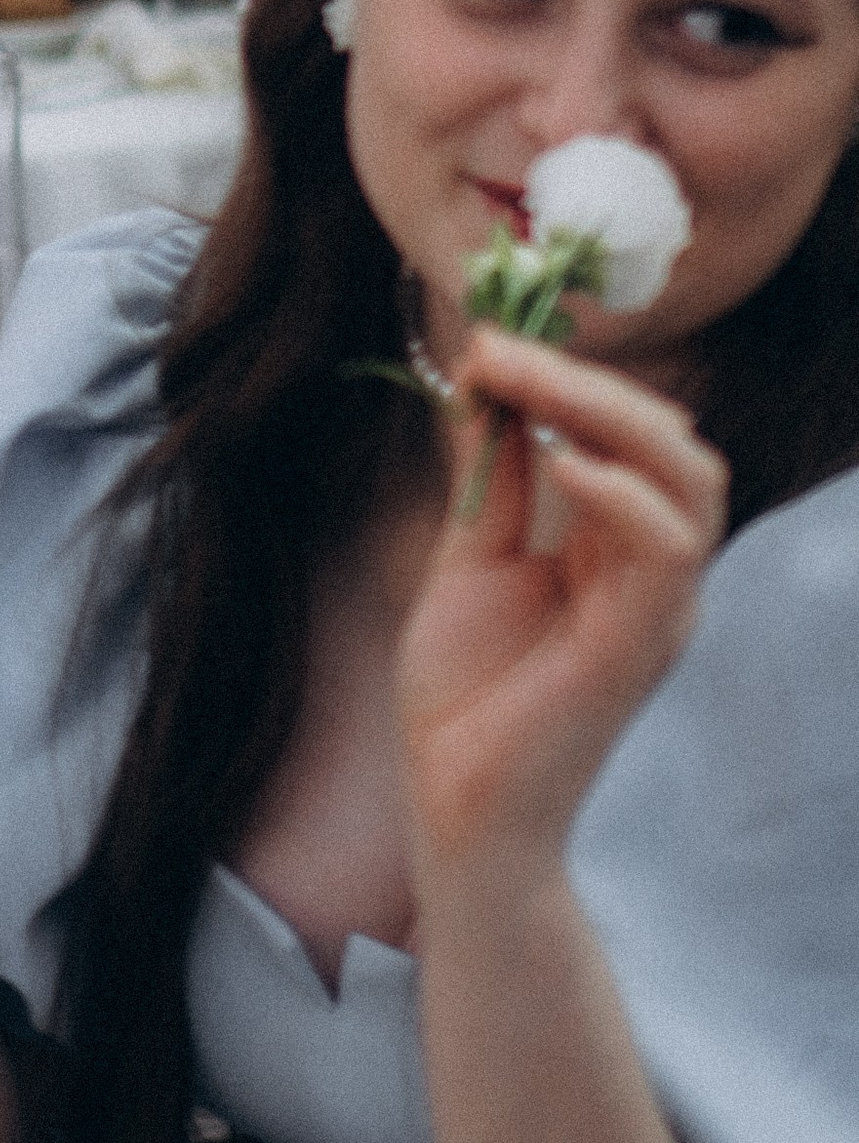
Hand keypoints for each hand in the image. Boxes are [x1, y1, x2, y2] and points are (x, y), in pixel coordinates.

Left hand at [399, 326, 725, 878]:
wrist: (453, 803)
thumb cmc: (466, 694)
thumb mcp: (469, 554)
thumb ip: (488, 474)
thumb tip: (482, 378)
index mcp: (621, 549)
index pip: (637, 438)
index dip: (571, 378)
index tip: (487, 339)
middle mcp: (656, 574)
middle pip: (675, 446)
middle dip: (590, 380)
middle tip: (501, 345)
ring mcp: (656, 610)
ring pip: (689, 483)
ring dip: (608, 414)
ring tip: (524, 383)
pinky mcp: (640, 646)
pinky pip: (664, 552)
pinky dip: (620, 494)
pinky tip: (558, 461)